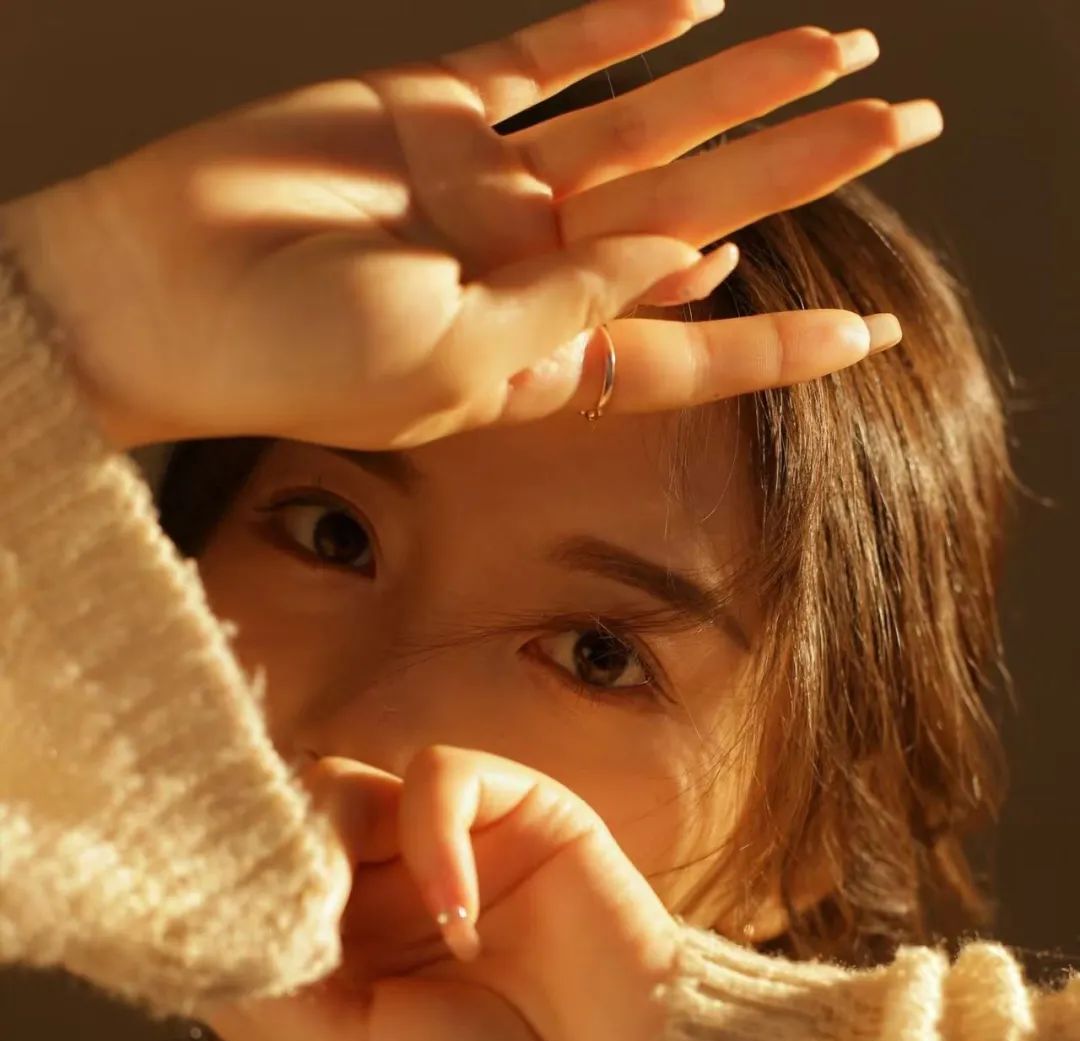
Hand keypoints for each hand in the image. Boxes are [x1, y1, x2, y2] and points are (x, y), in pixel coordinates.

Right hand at [0, 1, 937, 453]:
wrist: (159, 286)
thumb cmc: (295, 357)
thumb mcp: (459, 361)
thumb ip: (577, 304)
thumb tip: (699, 243)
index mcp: (539, 362)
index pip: (685, 357)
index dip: (778, 344)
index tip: (873, 333)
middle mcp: (528, 273)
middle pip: (693, 214)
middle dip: (799, 173)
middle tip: (905, 127)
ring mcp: (486, 188)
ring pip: (641, 126)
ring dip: (737, 89)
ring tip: (840, 56)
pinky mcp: (434, 109)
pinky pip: (546, 59)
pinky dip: (617, 27)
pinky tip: (697, 2)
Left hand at [201, 747, 680, 1040]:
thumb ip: (272, 993)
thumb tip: (202, 925)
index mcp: (352, 959)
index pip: (262, 885)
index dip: (234, 888)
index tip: (218, 912)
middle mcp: (393, 896)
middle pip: (289, 824)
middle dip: (278, 862)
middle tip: (301, 918)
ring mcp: (457, 850)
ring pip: (345, 784)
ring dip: (338, 841)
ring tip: (377, 924)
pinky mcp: (524, 813)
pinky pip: (442, 772)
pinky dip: (430, 827)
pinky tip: (455, 911)